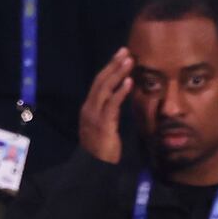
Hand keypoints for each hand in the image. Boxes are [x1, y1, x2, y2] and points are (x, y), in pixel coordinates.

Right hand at [78, 46, 133, 162]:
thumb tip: (118, 99)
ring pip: (105, 89)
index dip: (109, 68)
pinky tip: (129, 82)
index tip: (120, 56)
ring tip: (129, 61)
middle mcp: (89, 108)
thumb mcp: (104, 126)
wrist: (94, 167)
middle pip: (100, 81)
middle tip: (125, 51)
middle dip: (113, 65)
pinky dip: (120, 91)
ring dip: (118, 73)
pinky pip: (112, 104)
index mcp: (89, 108)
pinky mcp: (103, 124)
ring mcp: (94, 116)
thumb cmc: (102, 149)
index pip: (98, 83)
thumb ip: (108, 112)